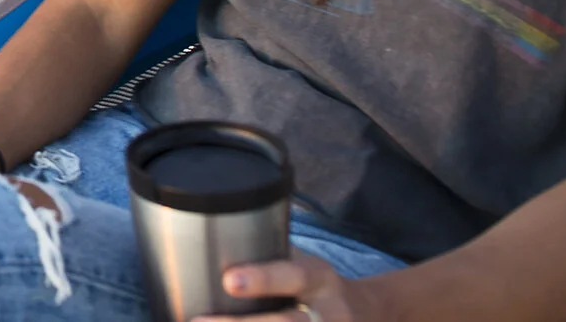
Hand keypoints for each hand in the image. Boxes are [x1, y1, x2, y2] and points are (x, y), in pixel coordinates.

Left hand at [190, 251, 361, 321]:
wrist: (367, 313)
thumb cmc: (312, 284)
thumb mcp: (301, 262)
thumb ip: (266, 258)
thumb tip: (205, 251)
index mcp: (320, 278)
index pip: (293, 276)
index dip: (263, 279)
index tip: (229, 281)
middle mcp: (331, 312)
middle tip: (198, 321)